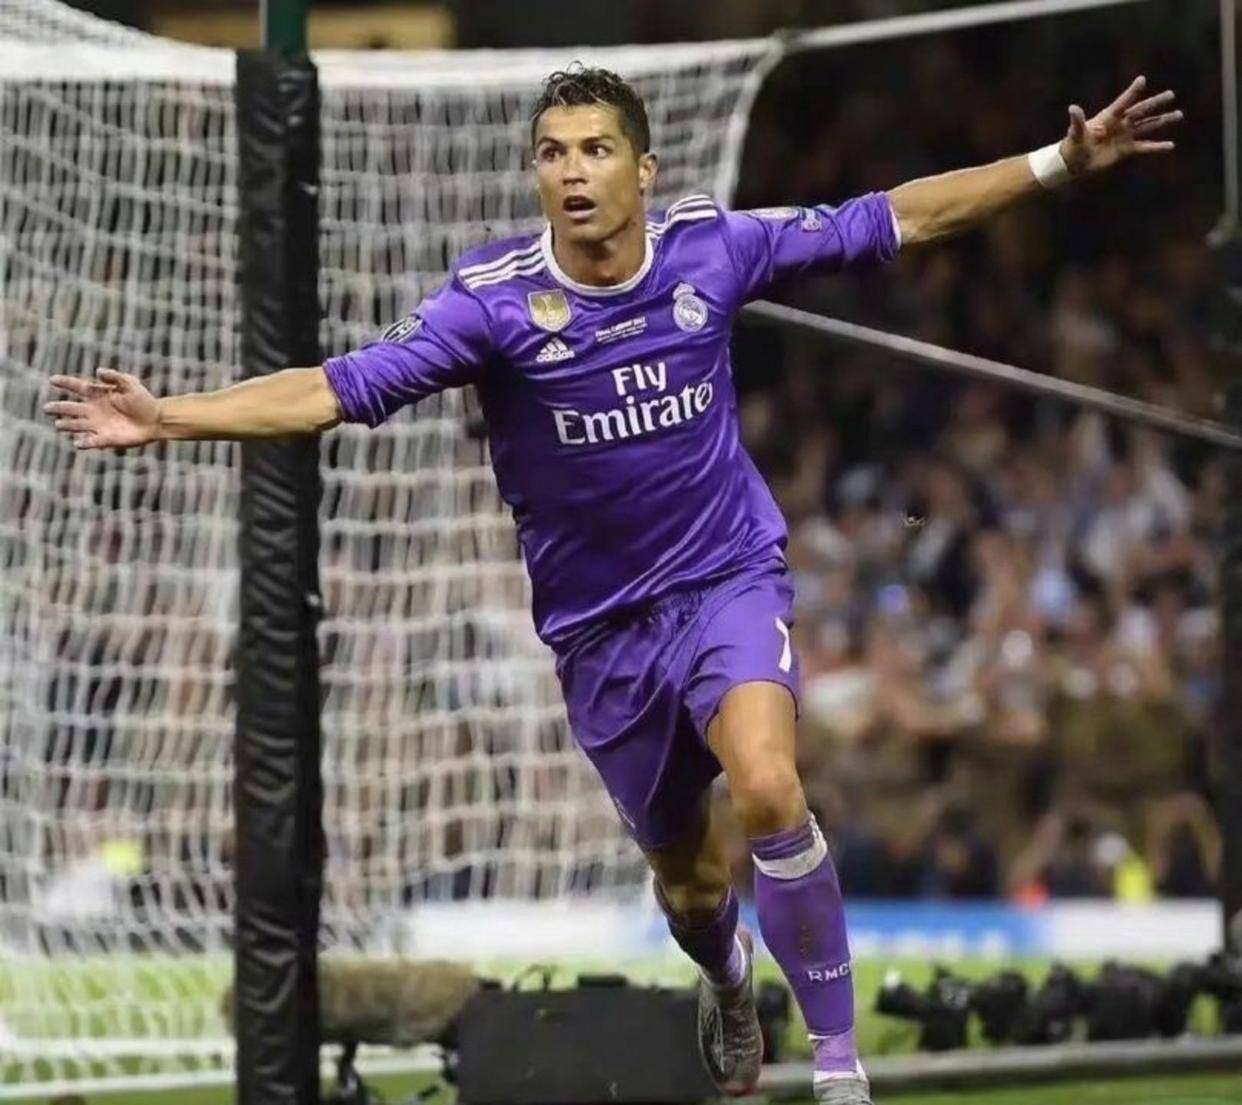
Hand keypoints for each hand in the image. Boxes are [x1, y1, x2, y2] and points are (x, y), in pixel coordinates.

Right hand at [43, 368, 160, 449]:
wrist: (157, 419)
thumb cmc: (144, 400)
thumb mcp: (130, 384)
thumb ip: (115, 377)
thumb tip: (98, 371)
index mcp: (98, 394)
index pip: (77, 387)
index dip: (65, 383)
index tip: (53, 380)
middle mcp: (94, 410)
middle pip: (71, 408)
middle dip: (58, 408)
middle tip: (47, 409)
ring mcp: (98, 424)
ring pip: (77, 425)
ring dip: (67, 425)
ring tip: (59, 424)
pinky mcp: (106, 438)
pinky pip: (92, 441)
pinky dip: (84, 442)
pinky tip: (78, 443)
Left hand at [1061, 75, 1181, 177]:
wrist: (1074, 163)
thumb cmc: (1073, 145)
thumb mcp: (1075, 133)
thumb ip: (1077, 121)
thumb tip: (1072, 108)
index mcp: (1108, 117)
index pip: (1123, 102)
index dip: (1132, 92)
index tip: (1142, 80)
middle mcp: (1120, 123)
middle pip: (1141, 111)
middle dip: (1155, 103)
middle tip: (1171, 94)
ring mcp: (1125, 136)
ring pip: (1148, 125)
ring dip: (1162, 120)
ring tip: (1178, 114)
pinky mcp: (1126, 150)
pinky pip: (1145, 147)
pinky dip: (1157, 147)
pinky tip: (1170, 145)